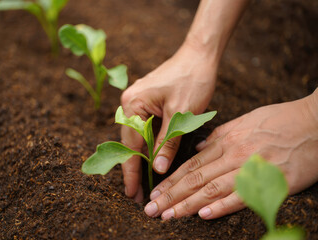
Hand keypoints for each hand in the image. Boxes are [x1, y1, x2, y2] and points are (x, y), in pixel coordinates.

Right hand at [120, 41, 217, 201]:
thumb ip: (167, 143)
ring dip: (140, 157)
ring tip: (142, 182)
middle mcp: (129, 103)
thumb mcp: (181, 115)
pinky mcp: (147, 101)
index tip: (132, 193)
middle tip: (137, 194)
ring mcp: (137, 101)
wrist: (200, 55)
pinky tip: (150, 158)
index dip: (131, 171)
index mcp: (133, 104)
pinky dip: (147, 144)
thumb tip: (157, 169)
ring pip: (137, 136)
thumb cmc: (192, 80)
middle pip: (129, 142)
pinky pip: (144, 127)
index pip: (130, 145)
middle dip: (134, 168)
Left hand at [144, 90, 317, 219]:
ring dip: (187, 204)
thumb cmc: (279, 120)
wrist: (313, 123)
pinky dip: (220, 206)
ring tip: (168, 215)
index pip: (191, 164)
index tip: (155, 192)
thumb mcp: (245, 121)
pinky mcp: (271, 181)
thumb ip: (220, 135)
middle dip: (171, 195)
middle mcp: (233, 154)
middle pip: (195, 178)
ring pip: (211, 188)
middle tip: (151, 209)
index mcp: (226, 140)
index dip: (171, 180)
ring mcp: (251, 167)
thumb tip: (200, 149)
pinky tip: (202, 215)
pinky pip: (241, 196)